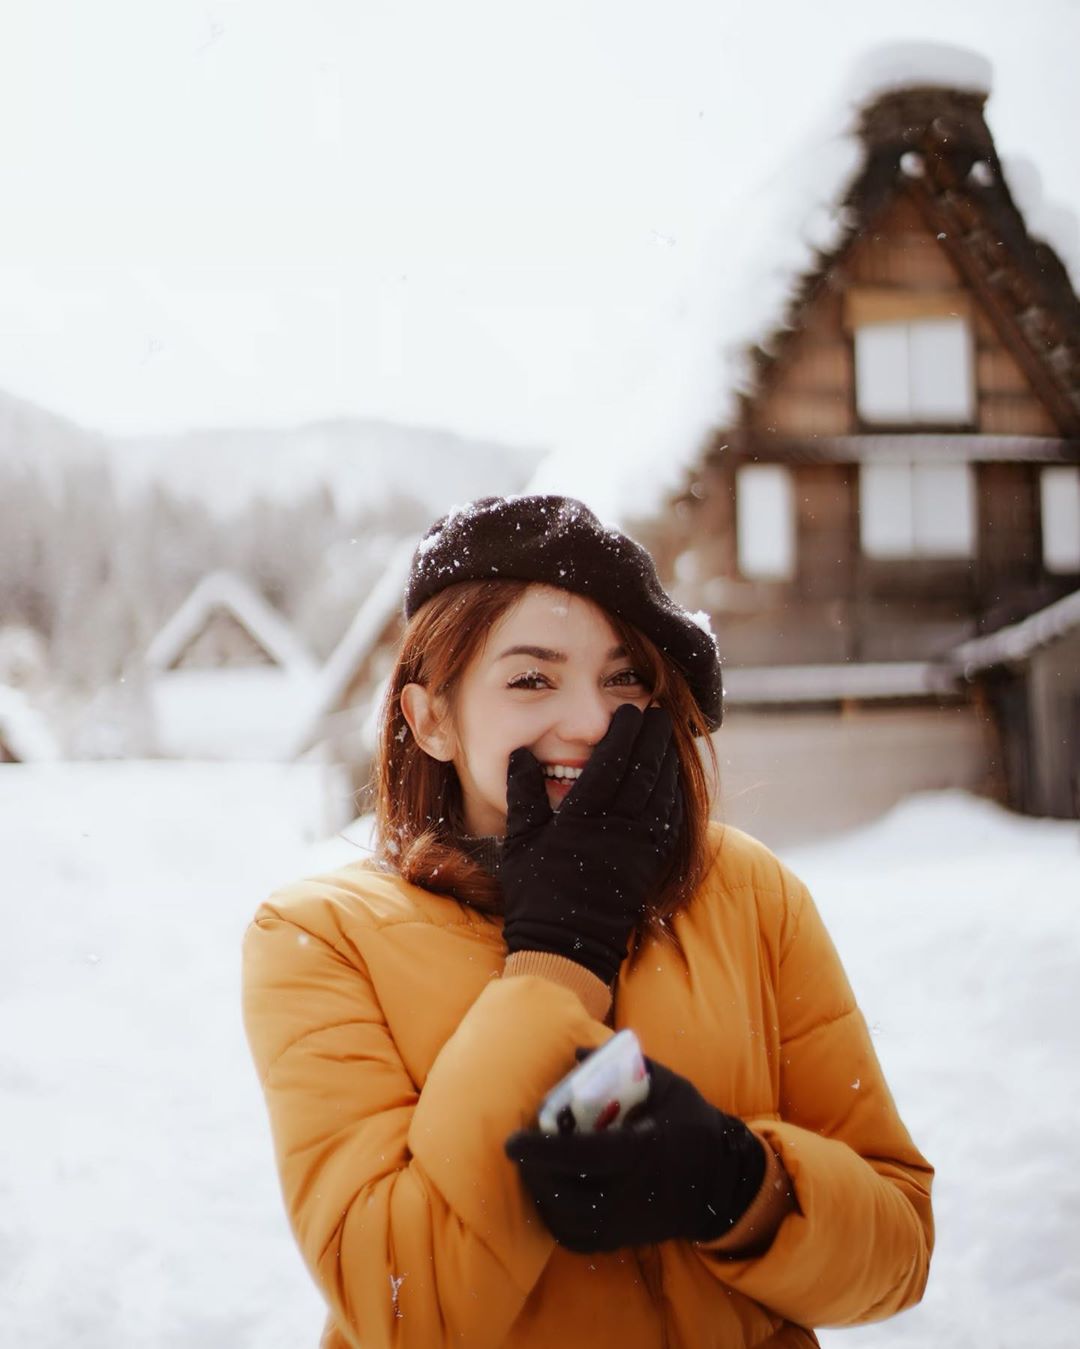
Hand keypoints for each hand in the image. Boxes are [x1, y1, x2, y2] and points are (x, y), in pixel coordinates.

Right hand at [500, 704, 682, 985]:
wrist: (566, 944)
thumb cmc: (536, 892)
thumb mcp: (520, 841)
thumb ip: (523, 794)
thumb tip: (521, 753)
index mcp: (581, 818)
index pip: (611, 763)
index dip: (624, 733)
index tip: (630, 710)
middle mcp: (615, 829)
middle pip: (643, 771)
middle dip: (652, 737)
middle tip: (658, 711)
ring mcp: (637, 847)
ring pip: (661, 793)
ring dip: (668, 760)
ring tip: (669, 736)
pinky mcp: (650, 864)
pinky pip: (670, 821)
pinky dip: (675, 795)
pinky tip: (676, 779)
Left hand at [505, 1053, 765, 1251]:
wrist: (722, 1181)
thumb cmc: (693, 1126)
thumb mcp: (668, 1086)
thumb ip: (627, 1066)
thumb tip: (577, 1053)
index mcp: (642, 1150)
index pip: (583, 1156)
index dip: (543, 1150)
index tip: (512, 1141)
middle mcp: (632, 1193)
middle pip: (567, 1194)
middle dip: (536, 1172)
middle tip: (521, 1148)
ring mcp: (627, 1222)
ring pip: (568, 1221)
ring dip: (542, 1193)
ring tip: (533, 1166)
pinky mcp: (623, 1239)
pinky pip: (577, 1238)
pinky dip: (555, 1216)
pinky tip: (551, 1191)